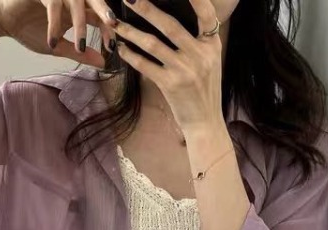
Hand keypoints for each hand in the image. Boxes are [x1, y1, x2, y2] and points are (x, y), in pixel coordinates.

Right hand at [0, 0, 117, 65]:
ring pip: (76, 1)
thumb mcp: (58, 46)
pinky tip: (53, 41)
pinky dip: (54, 23)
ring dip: (80, 24)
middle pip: (93, 0)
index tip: (112, 48)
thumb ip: (80, 53)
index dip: (108, 30)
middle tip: (113, 25)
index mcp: (77, 10)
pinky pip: (53, 4)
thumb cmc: (30, 29)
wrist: (3, 18)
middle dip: (104, 12)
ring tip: (81, 46)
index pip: (99, 16)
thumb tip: (103, 63)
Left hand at [114, 0, 223, 132]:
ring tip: (115, 22)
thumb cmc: (204, 90)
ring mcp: (184, 70)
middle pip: (170, 25)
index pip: (207, 14)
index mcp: (211, 45)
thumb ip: (198, 41)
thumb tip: (171, 21)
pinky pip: (145, 65)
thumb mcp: (210, 61)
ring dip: (131, 32)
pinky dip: (131, 56)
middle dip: (147, 9)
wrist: (205, 121)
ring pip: (152, 44)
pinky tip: (122, 48)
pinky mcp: (170, 84)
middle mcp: (199, 55)